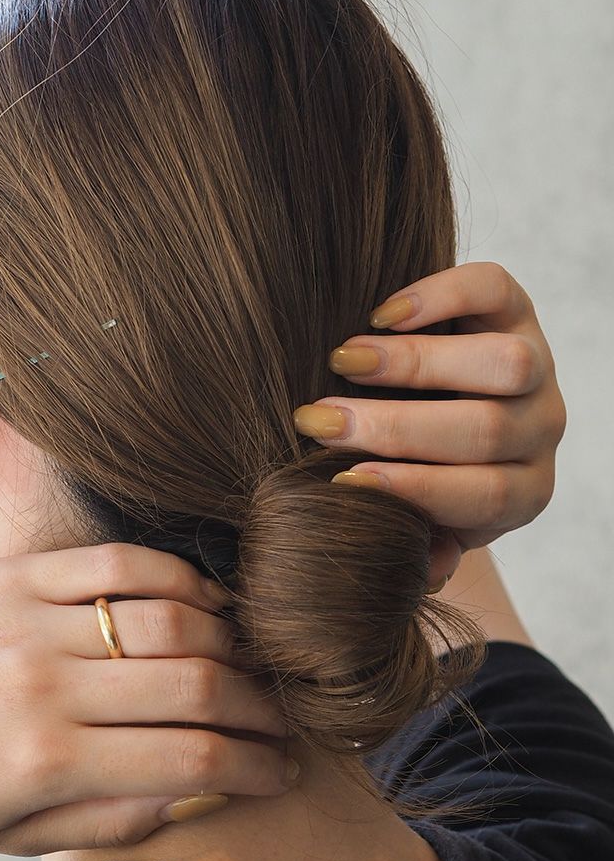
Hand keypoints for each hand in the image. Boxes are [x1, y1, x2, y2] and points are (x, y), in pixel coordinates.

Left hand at [0, 544, 295, 855]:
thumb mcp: (9, 834)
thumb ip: (109, 817)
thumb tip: (197, 792)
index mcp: (45, 761)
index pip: (191, 758)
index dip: (254, 765)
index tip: (280, 769)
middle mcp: (44, 686)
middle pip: (197, 684)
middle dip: (259, 705)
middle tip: (278, 716)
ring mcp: (28, 620)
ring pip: (170, 616)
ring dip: (230, 638)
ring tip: (246, 659)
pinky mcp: (11, 574)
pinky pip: (117, 563)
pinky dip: (176, 577)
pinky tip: (201, 599)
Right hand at [293, 261, 565, 585]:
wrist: (440, 409)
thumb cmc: (416, 476)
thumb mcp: (422, 523)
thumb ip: (418, 546)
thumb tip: (419, 569)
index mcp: (520, 494)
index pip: (479, 493)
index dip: (411, 488)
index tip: (341, 480)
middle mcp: (540, 430)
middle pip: (486, 431)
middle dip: (395, 427)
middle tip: (320, 421)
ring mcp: (536, 366)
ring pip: (504, 364)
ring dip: (414, 363)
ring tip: (342, 361)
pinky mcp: (515, 310)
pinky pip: (493, 291)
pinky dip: (440, 296)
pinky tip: (380, 315)